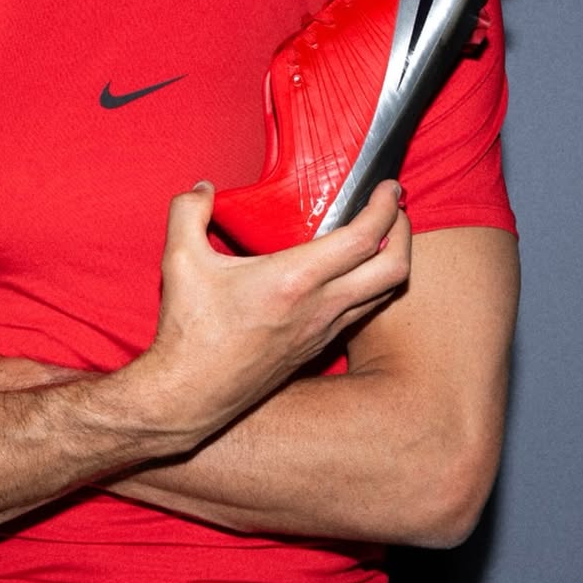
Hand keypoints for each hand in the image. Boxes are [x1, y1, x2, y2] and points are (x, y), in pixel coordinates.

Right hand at [132, 179, 409, 441]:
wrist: (190, 397)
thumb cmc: (188, 332)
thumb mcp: (179, 260)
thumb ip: (188, 211)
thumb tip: (204, 187)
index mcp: (294, 280)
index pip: (362, 238)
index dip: (384, 208)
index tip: (387, 186)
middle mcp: (320, 307)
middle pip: (392, 269)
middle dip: (403, 231)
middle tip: (394, 206)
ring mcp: (322, 331)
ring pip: (384, 295)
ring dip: (392, 259)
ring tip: (382, 234)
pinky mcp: (316, 348)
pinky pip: (362, 312)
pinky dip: (371, 286)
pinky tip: (353, 273)